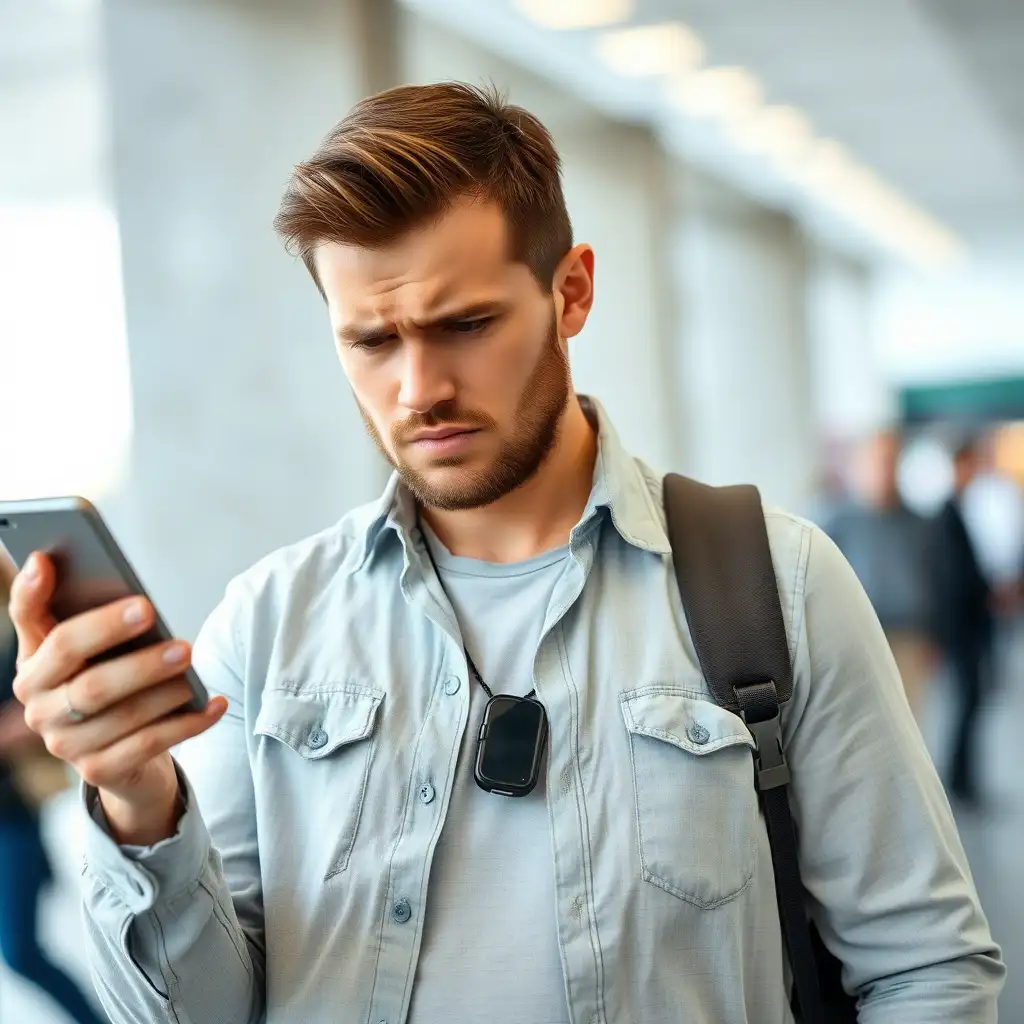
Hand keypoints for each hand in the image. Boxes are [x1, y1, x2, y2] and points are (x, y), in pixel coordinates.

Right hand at [8, 552, 227, 834]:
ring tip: (192, 663)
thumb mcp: (97, 651)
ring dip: (164, 690)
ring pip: (122, 714)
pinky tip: (215, 703)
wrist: (124, 759)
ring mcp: (66, 744)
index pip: (28, 622)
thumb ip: (93, 614)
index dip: (33, 592)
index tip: (47, 560)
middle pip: (88, 680)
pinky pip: (150, 745)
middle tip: (179, 640)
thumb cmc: (112, 683)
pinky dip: (188, 723)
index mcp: (35, 664)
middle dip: (137, 659)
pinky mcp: (99, 771)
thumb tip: (85, 565)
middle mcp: (40, 706)